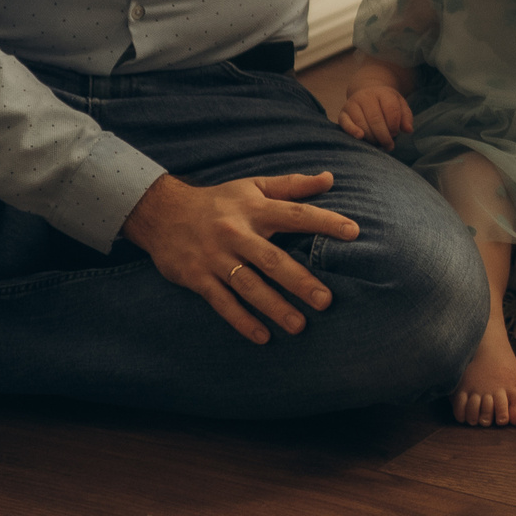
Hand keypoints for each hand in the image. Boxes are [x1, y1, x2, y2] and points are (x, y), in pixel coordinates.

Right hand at [119, 171, 358, 343]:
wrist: (161, 213)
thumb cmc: (218, 201)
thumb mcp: (252, 186)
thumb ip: (291, 185)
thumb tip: (330, 178)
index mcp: (254, 209)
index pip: (295, 214)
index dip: (325, 221)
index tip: (354, 232)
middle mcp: (236, 234)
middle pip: (272, 260)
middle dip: (300, 281)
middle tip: (326, 301)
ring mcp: (216, 258)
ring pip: (248, 286)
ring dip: (274, 308)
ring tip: (299, 326)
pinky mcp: (197, 278)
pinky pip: (222, 303)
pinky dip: (242, 321)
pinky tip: (262, 336)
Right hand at [338, 84, 414, 148]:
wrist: (367, 93)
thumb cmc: (386, 104)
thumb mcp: (399, 105)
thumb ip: (406, 117)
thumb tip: (408, 130)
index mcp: (383, 93)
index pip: (391, 109)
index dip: (394, 125)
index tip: (396, 133)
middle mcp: (366, 96)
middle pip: (376, 119)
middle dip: (384, 136)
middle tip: (389, 145)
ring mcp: (353, 104)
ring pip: (362, 123)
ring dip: (372, 137)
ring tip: (378, 143)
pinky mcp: (343, 113)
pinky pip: (345, 123)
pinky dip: (352, 131)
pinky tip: (360, 137)